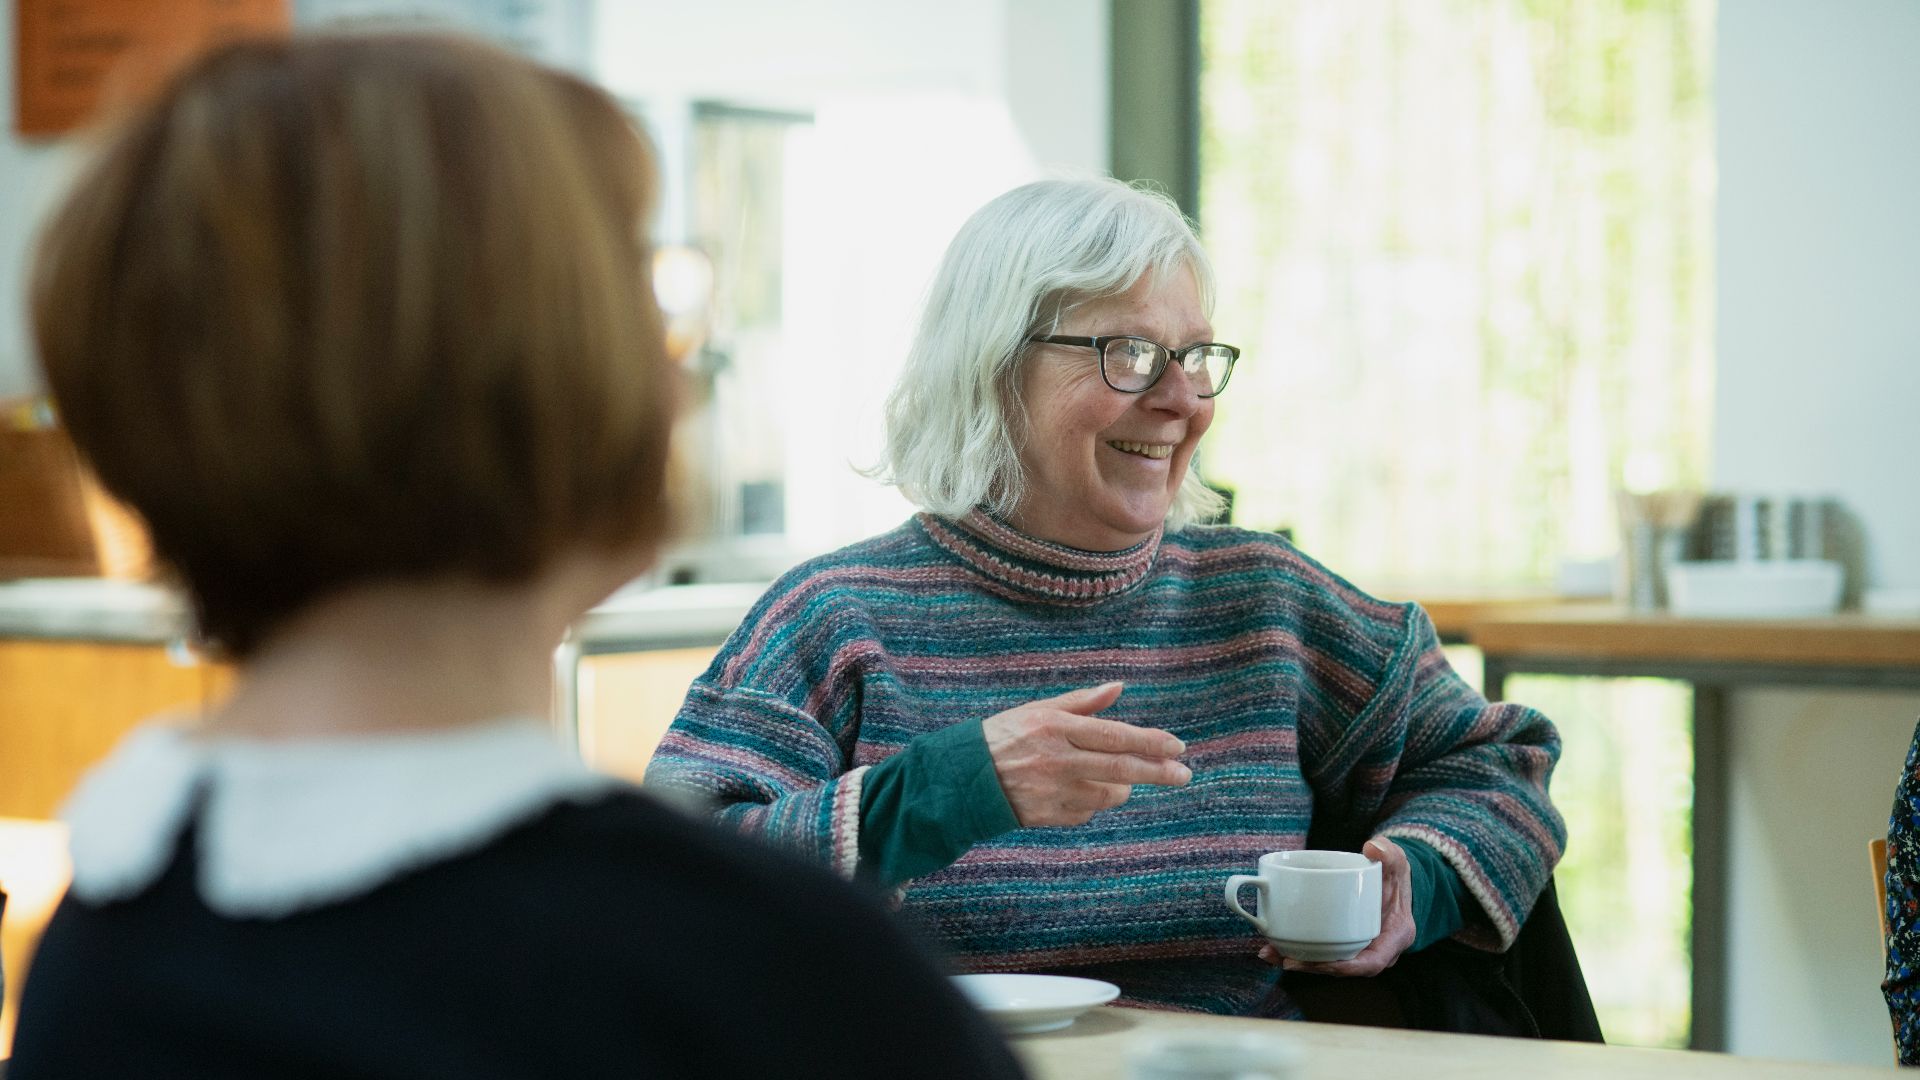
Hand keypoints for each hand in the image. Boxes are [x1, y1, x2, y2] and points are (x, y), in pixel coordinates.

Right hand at [981, 681, 1189, 826]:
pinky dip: (1093, 802)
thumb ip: (1082, 702)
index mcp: (1056, 727)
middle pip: (1120, 768)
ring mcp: (1053, 791)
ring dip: (1124, 787)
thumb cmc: (1006, 736)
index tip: (1178, 746)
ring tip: (1121, 778)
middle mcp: (1057, 760)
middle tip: (1184, 774)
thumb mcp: (1039, 710)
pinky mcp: (1049, 816)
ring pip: (1108, 795)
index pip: (1115, 735)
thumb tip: (1118, 688)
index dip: (1150, 741)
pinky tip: (1080, 791)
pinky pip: (1087, 812)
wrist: (964, 779)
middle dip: (1158, 772)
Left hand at [1259, 837, 1415, 976]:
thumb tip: (1373, 848)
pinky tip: (1273, 945)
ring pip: (1328, 962)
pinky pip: (1321, 951)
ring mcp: (1358, 948)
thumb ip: (1390, 854)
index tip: (1325, 964)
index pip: (1372, 963)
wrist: (1390, 882)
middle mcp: (1376, 950)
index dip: (1348, 968)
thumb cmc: (1394, 874)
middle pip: (1343, 968)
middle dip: (1314, 967)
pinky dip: (1298, 949)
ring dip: (1299, 961)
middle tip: (1286, 960)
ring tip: (1270, 954)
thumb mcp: (1397, 862)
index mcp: (1394, 937)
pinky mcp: (1341, 942)